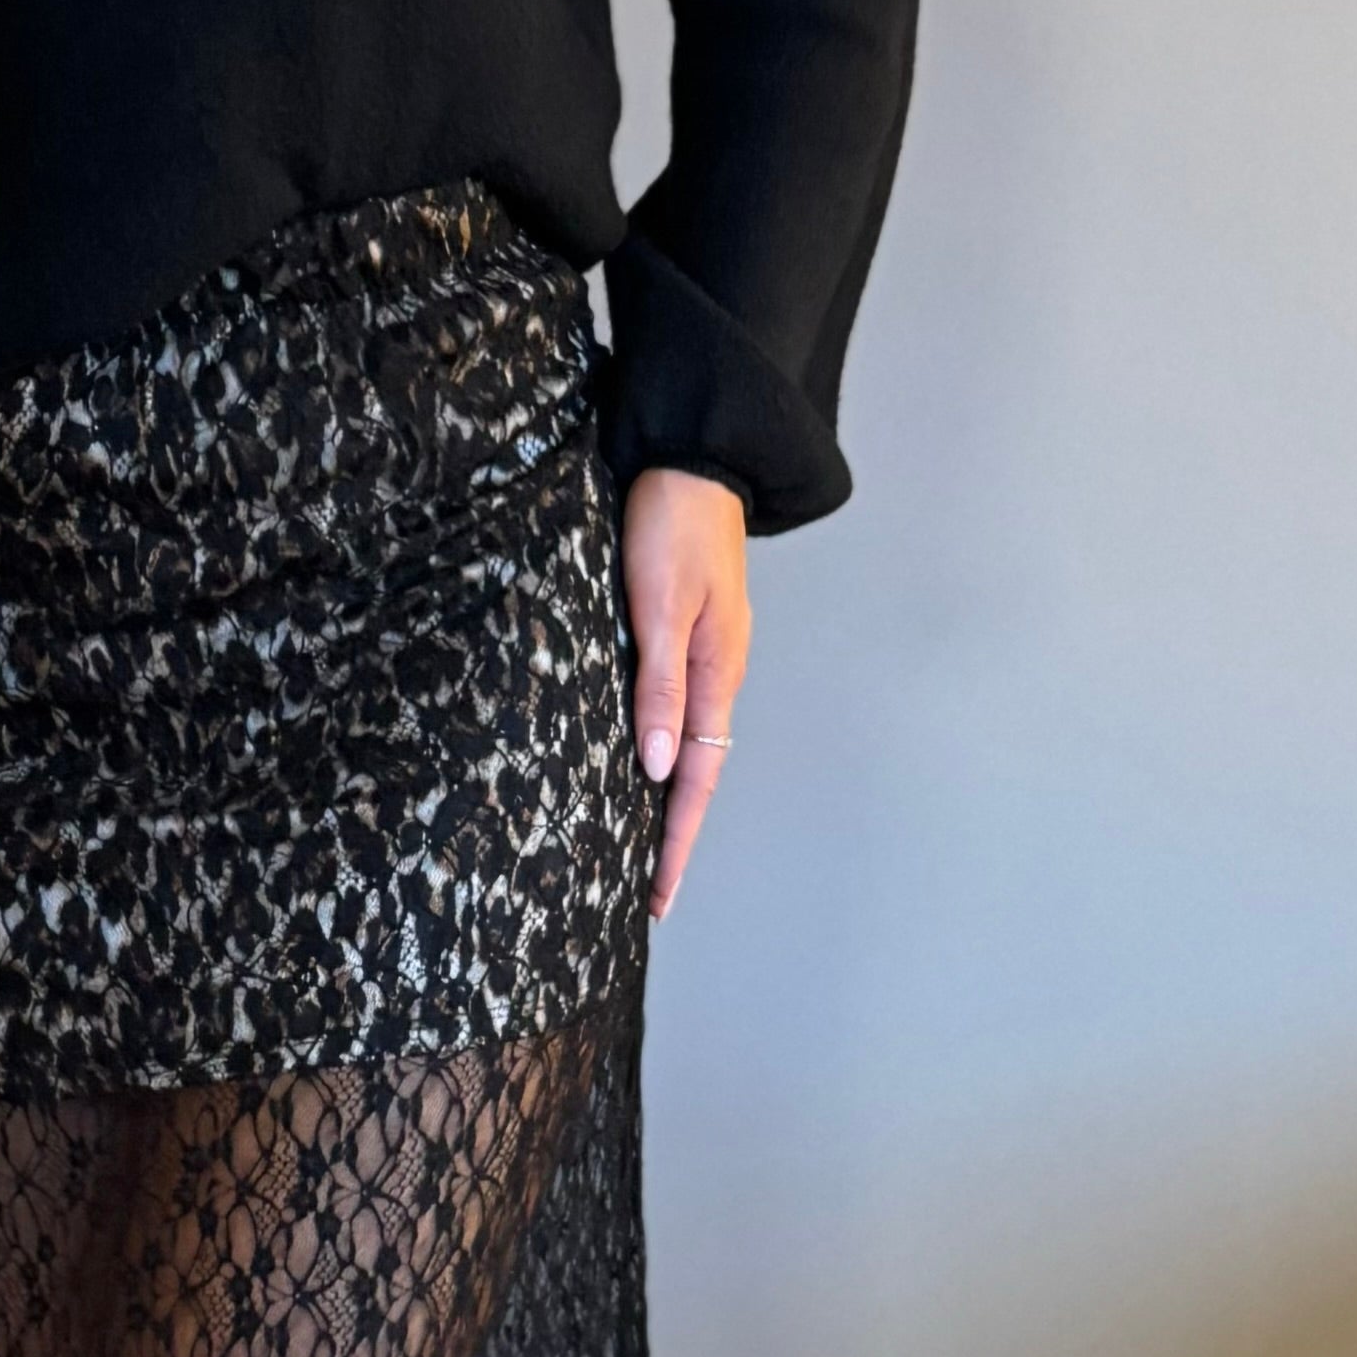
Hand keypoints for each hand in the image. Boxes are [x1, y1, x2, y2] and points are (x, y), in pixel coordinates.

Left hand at [621, 467, 748, 920]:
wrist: (692, 458)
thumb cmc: (672, 524)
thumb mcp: (660, 607)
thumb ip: (659, 687)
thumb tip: (660, 768)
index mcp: (715, 674)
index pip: (696, 782)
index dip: (677, 843)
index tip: (658, 897)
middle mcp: (715, 674)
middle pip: (697, 776)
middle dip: (675, 838)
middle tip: (648, 894)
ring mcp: (704, 656)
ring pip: (689, 747)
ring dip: (669, 800)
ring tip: (641, 848)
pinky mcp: (685, 634)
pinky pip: (677, 712)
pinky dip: (662, 753)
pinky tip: (640, 765)